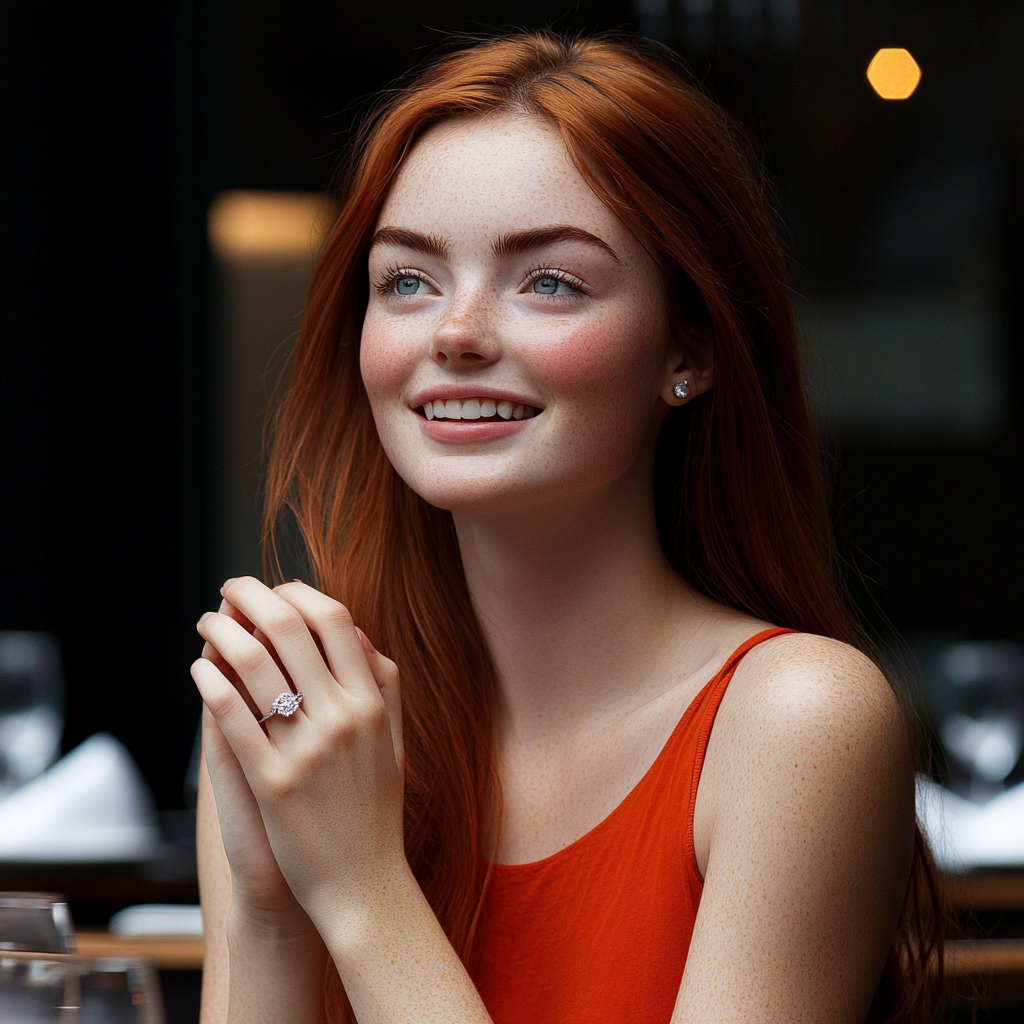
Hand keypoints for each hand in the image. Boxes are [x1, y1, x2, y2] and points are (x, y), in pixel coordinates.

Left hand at [191, 578, 405, 931]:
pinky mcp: (272, 782)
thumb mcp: (394, 741)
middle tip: (231, 587)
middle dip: (252, 594)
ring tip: (206, 622)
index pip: (334, 620)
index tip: (278, 589)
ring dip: (221, 630)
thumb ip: (383, 685)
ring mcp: (306, 749)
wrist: (364, 886)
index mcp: (371, 703)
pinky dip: (210, 682)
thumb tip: (358, 634)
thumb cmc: (376, 812)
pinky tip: (200, 670)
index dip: (300, 593)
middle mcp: (342, 717)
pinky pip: (232, 716)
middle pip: (288, 628)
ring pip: (253, 664)